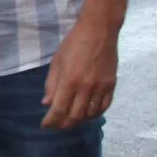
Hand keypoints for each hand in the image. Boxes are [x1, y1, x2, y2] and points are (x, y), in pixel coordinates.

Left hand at [41, 15, 118, 129]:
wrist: (99, 31)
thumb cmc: (73, 44)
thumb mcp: (56, 62)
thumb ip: (51, 85)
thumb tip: (47, 104)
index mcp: (70, 81)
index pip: (59, 110)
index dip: (51, 121)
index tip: (45, 125)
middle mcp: (86, 87)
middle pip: (75, 116)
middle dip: (63, 124)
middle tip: (56, 125)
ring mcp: (101, 87)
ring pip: (90, 114)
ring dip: (78, 120)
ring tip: (70, 119)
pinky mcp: (111, 85)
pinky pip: (104, 107)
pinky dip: (94, 114)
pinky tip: (87, 114)